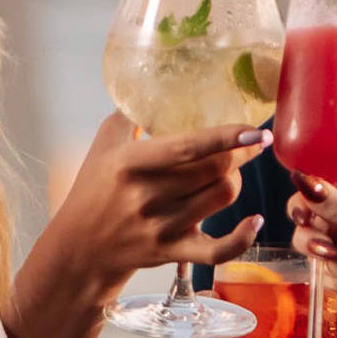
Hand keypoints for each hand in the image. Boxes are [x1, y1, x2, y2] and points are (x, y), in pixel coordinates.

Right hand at [28, 114, 266, 282]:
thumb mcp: (104, 145)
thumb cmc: (94, 189)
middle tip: (246, 144)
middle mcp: (147, 196)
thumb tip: (159, 85)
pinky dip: (242, 237)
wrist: (81, 248)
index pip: (187, 147)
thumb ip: (131, 114)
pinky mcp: (172, 252)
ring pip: (223, 197)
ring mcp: (161, 227)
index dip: (226, 137)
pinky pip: (218, 250)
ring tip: (229, 173)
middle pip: (216, 170)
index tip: (255, 130)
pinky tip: (255, 220)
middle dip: (240, 153)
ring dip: (235, 180)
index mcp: (130, 164)